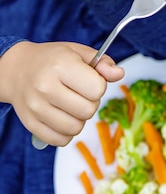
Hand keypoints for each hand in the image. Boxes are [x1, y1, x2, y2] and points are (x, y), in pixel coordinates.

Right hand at [0, 41, 124, 145]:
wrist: (17, 70)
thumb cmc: (52, 60)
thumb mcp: (78, 52)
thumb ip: (102, 63)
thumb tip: (119, 74)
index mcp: (61, 65)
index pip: (97, 89)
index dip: (98, 85)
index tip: (89, 80)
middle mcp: (46, 87)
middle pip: (88, 111)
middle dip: (90, 103)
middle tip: (79, 93)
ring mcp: (36, 108)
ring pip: (76, 128)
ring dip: (79, 119)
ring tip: (70, 104)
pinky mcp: (31, 124)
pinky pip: (61, 140)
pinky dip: (66, 132)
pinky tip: (61, 116)